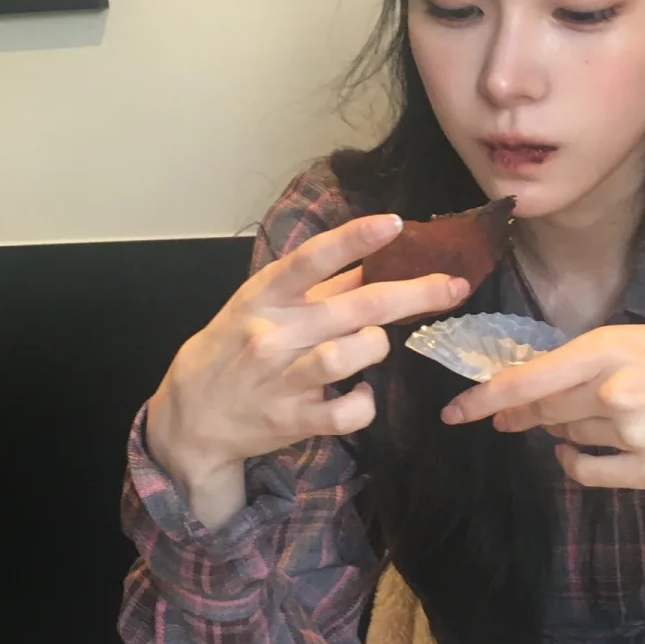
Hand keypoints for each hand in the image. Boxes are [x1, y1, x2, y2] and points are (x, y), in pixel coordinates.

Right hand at [148, 213, 469, 524]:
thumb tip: (375, 254)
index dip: (355, 238)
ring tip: (371, 349)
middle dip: (415, 294)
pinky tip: (361, 392)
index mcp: (265, 295)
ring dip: (377, 348)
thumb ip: (316, 285)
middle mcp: (274, 333)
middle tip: (454, 286)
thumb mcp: (261, 305)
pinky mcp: (293, 420)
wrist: (190, 416)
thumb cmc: (234, 347)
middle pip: (357, 307)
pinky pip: (349, 411)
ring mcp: (283, 378)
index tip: (395, 223)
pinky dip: (365, 402)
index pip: (312, 258)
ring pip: (354, 354)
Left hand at [441, 320, 644, 488]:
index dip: (486, 397)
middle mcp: (615, 391)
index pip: (531, 378)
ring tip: (570, 422)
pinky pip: (591, 472)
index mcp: (613, 347)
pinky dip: (576, 464)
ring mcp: (632, 434)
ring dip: (557, 430)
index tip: (456, 410)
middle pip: (544, 409)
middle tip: (505, 417)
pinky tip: (576, 454)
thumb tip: (555, 376)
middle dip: (518, 414)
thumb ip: (603, 355)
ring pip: (567, 436)